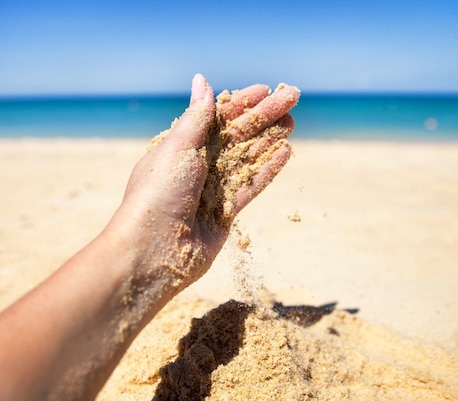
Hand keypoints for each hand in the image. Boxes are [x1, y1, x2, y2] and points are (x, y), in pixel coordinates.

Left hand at [106, 74, 299, 295]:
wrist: (153, 252)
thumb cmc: (157, 194)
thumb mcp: (177, 148)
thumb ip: (198, 117)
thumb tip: (202, 80)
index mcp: (181, 146)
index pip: (217, 117)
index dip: (242, 102)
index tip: (266, 89)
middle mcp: (198, 165)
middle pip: (238, 133)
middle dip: (264, 116)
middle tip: (292, 97)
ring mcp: (214, 188)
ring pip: (248, 157)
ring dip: (270, 138)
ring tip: (293, 122)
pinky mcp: (227, 211)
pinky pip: (252, 185)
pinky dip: (269, 169)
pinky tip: (286, 152)